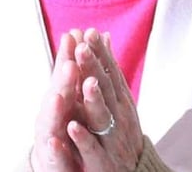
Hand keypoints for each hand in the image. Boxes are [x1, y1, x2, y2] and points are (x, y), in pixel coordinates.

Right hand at [31, 33, 82, 170]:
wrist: (54, 162)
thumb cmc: (62, 124)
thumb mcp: (69, 95)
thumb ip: (72, 68)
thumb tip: (79, 34)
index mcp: (60, 97)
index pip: (65, 73)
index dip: (69, 55)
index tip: (74, 34)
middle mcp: (51, 114)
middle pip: (57, 94)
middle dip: (63, 79)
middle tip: (70, 63)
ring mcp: (49, 136)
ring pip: (51, 122)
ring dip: (54, 109)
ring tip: (58, 97)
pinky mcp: (52, 159)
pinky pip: (53, 154)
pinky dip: (54, 148)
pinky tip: (54, 142)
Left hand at [67, 29, 143, 171]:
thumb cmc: (118, 132)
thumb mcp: (117, 100)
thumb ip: (108, 69)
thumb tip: (104, 35)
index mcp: (119, 101)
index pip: (110, 73)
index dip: (100, 54)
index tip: (90, 32)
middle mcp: (118, 117)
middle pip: (105, 89)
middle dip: (94, 69)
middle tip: (83, 47)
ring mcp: (111, 139)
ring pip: (101, 117)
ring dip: (93, 100)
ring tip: (85, 83)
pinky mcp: (101, 161)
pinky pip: (91, 149)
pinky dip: (82, 138)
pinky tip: (71, 126)